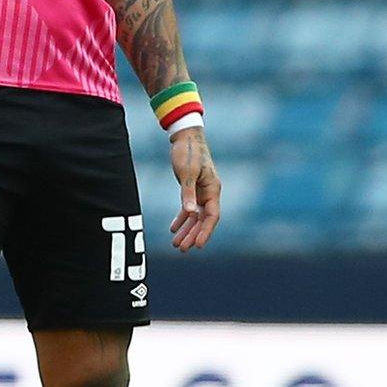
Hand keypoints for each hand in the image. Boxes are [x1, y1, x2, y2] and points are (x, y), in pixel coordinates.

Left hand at [167, 127, 221, 251]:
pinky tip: (173, 229)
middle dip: (193, 235)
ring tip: (176, 244)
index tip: (197, 245)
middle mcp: (209, 193)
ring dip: (187, 230)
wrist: (185, 136)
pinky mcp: (192, 189)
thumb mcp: (186, 172)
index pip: (212, 216)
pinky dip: (182, 218)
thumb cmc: (188, 152)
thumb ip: (187, 193)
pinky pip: (188, 208)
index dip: (205, 232)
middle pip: (203, 220)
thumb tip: (189, 213)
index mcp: (213, 189)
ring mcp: (201, 192)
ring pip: (195, 217)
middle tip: (182, 249)